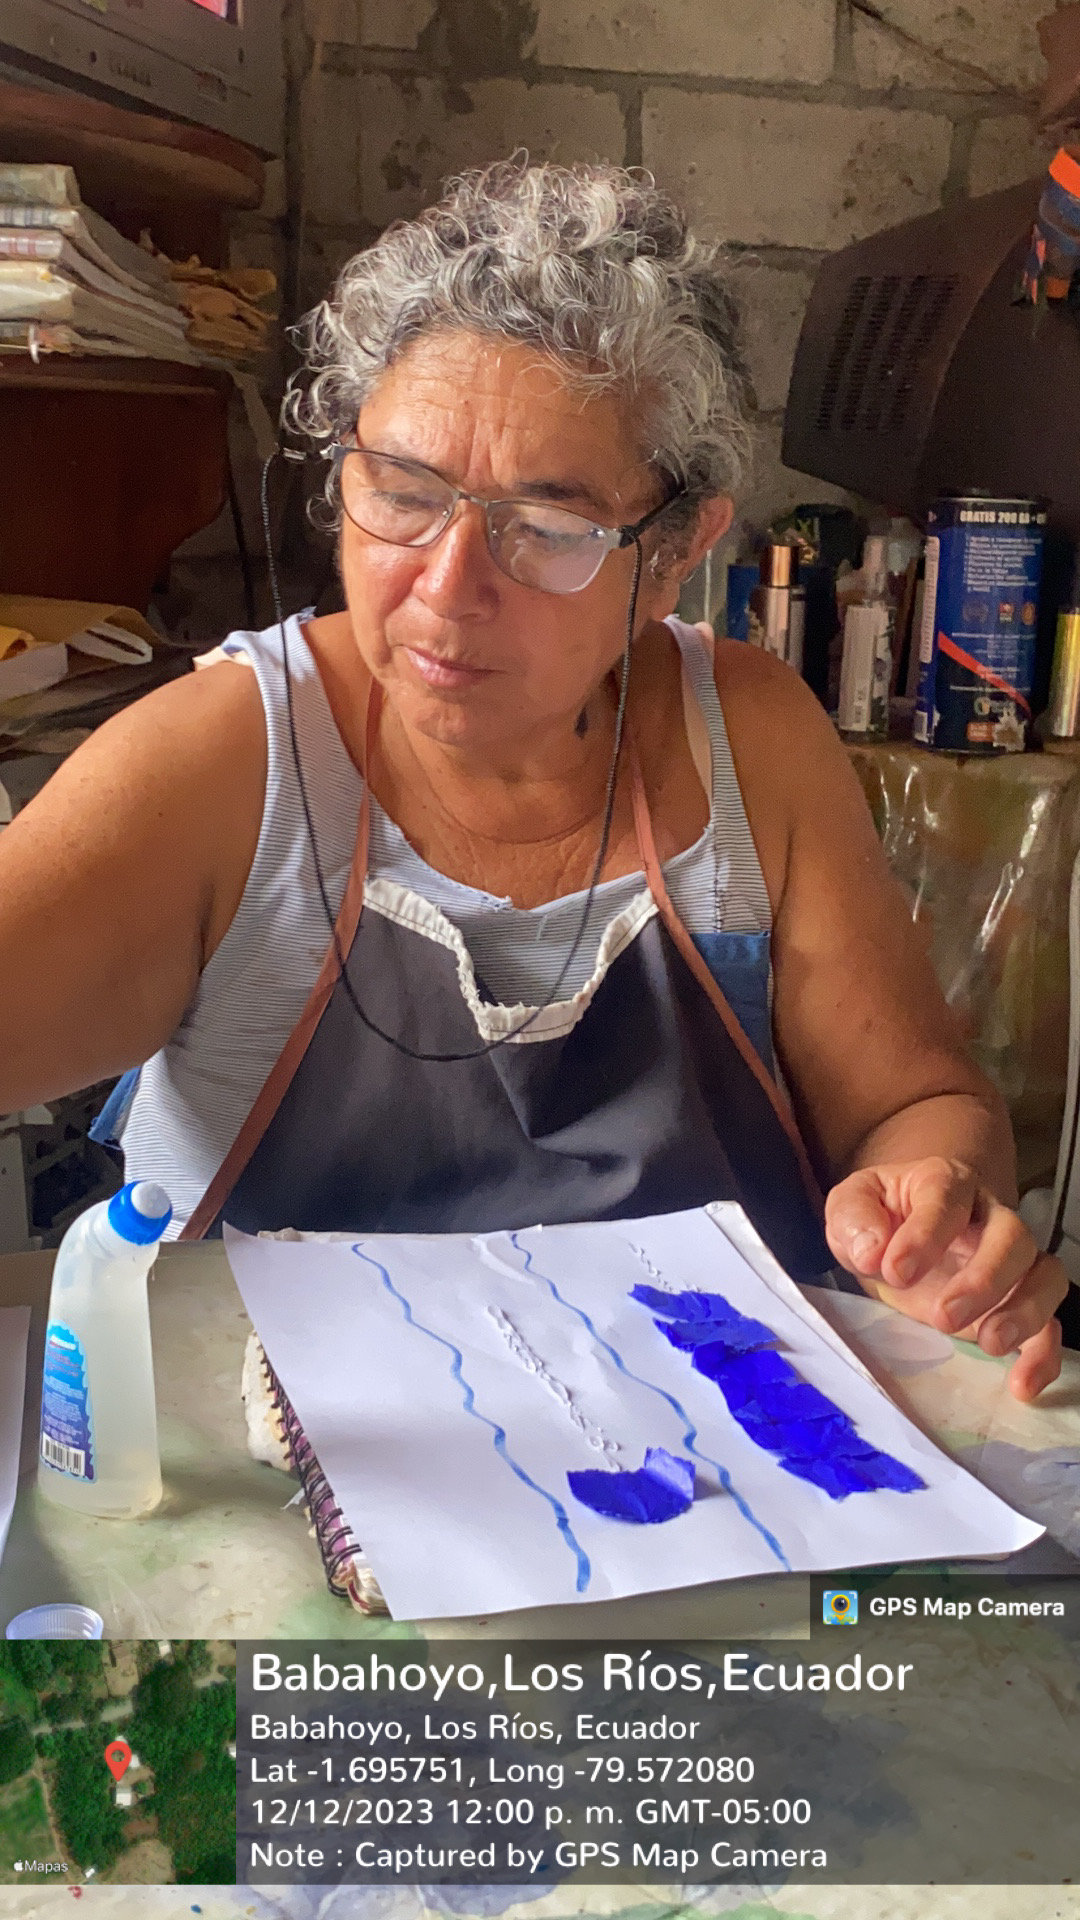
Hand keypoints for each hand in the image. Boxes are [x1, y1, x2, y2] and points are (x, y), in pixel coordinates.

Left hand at [824, 1156, 1068, 1400]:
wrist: (897, 1237)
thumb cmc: (879, 1220)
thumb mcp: (851, 1207)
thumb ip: (854, 1218)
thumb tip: (872, 1251)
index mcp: (944, 1184)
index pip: (947, 1199)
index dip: (926, 1235)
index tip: (895, 1271)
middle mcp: (989, 1217)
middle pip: (1013, 1236)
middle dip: (983, 1279)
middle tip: (944, 1316)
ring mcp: (1011, 1261)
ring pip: (1045, 1274)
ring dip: (1025, 1311)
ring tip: (990, 1344)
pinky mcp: (1018, 1303)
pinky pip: (1050, 1325)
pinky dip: (1043, 1355)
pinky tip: (1021, 1384)